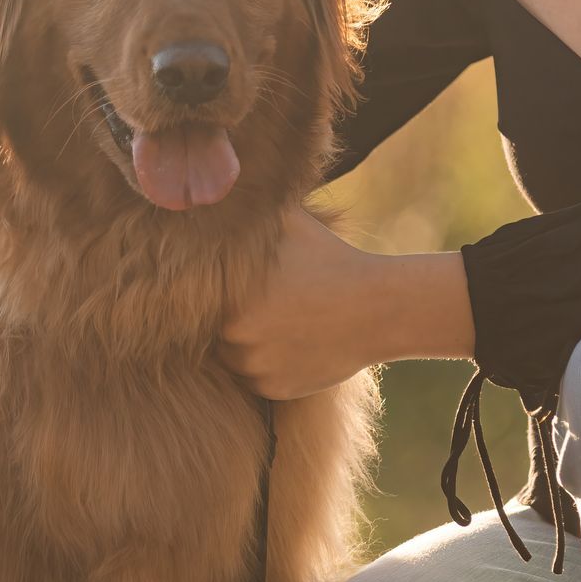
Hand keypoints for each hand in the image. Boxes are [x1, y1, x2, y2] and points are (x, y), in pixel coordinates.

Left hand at [219, 209, 473, 399]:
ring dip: (250, 346)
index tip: (246, 287)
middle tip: (269, 306)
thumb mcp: (289, 223)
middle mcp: (234, 336)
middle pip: (216, 332)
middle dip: (236, 321)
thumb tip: (219, 191)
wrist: (379, 308)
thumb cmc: (332, 259)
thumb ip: (249, 213)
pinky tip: (296, 343)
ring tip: (283, 323)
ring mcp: (255, 367)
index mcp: (229, 296)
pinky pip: (259, 380)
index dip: (222, 294)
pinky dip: (271, 367)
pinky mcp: (275, 390)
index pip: (202, 301)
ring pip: (236, 359)